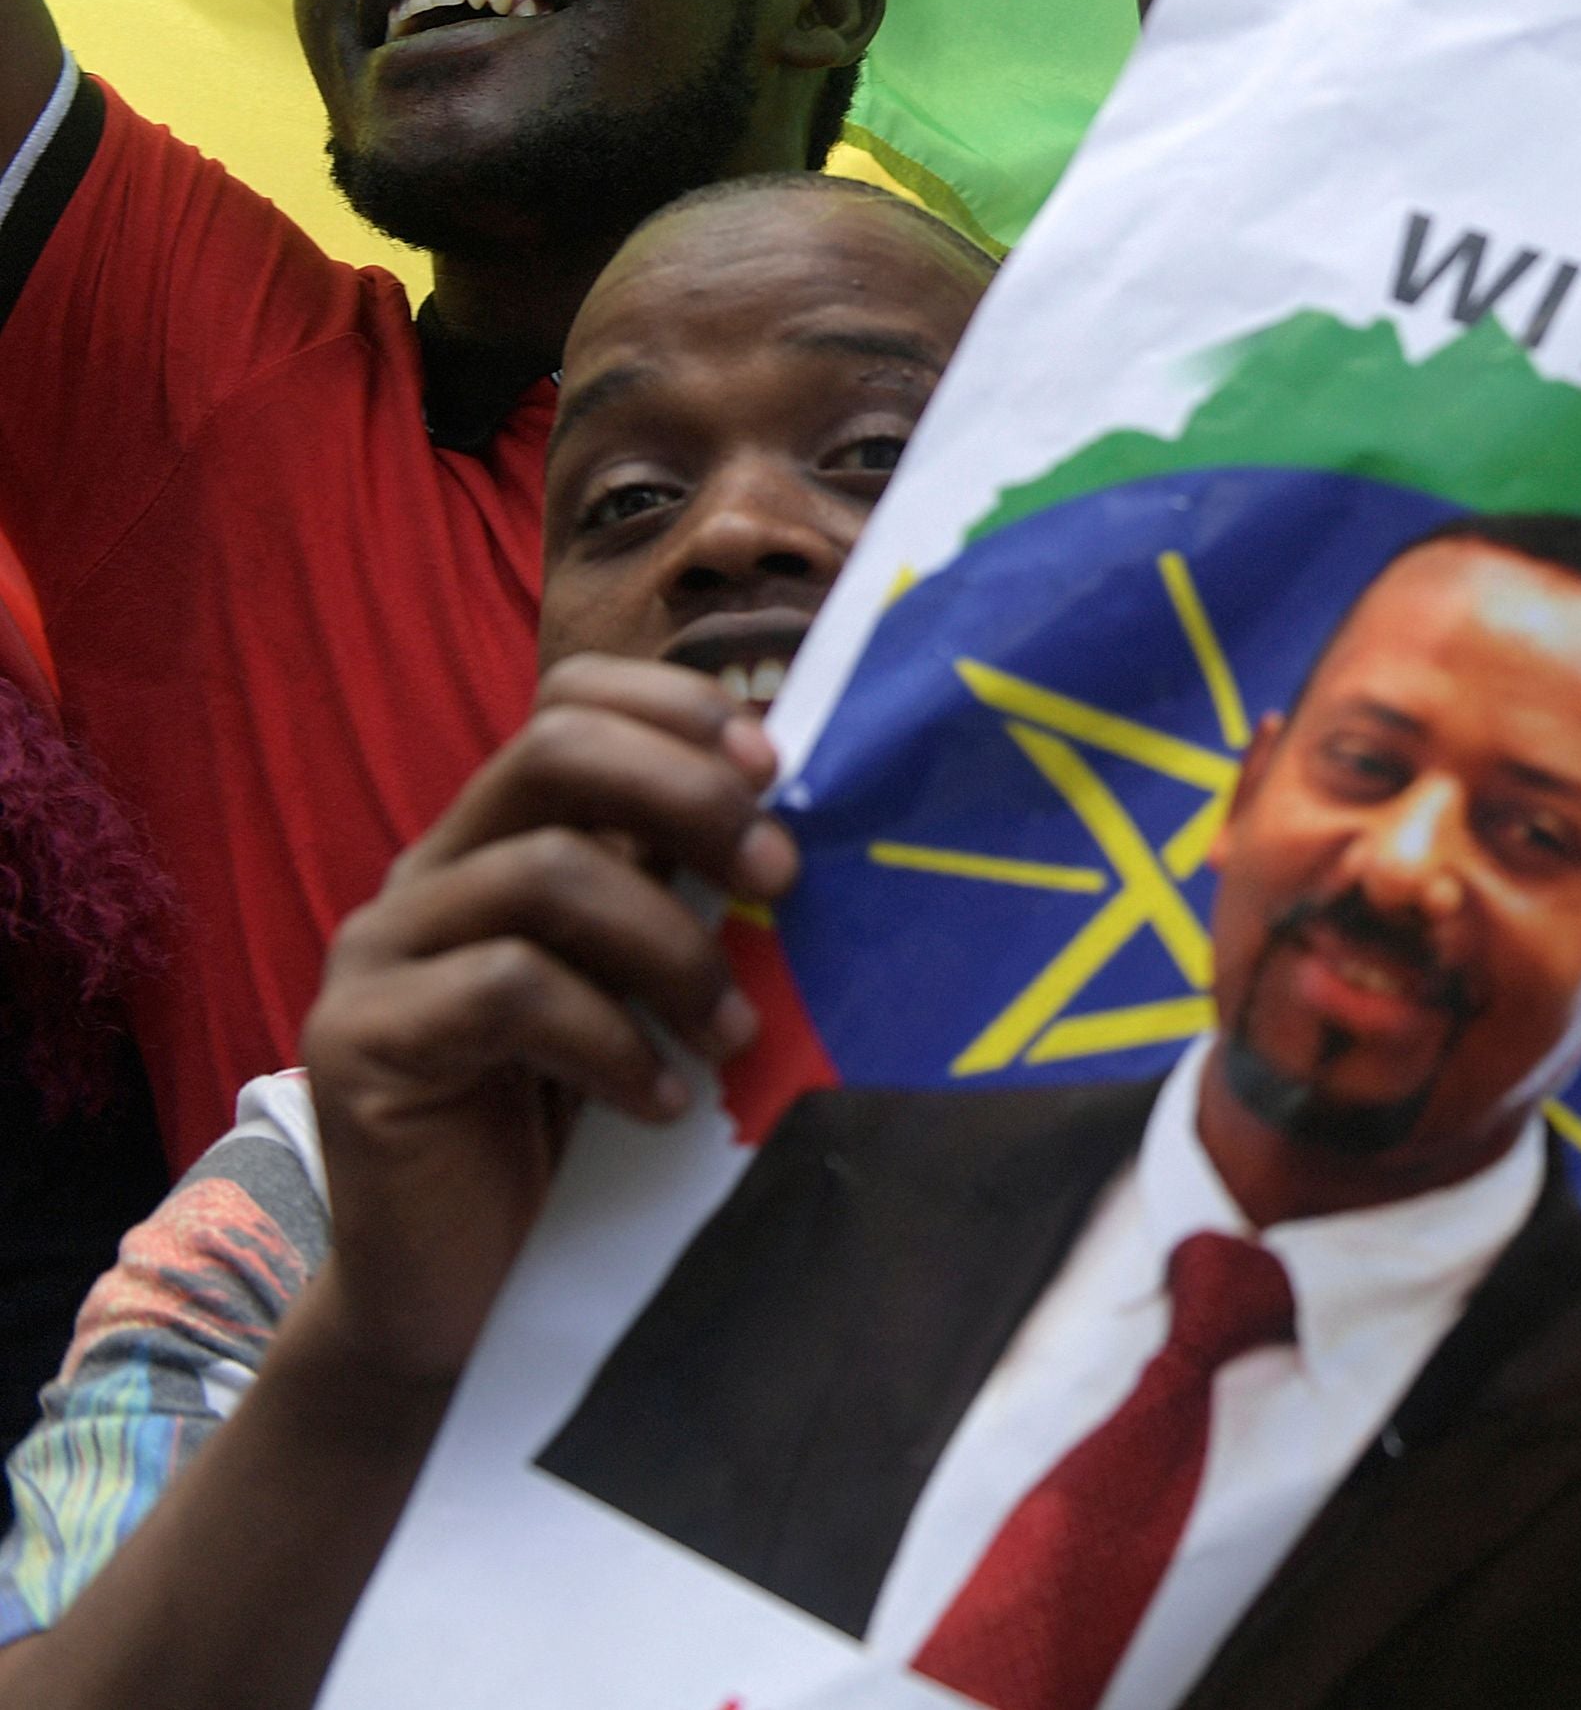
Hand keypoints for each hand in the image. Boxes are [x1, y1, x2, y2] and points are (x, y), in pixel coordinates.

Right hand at [297, 658, 798, 1390]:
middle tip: (781, 880)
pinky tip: (660, 1102)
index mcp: (502, 837)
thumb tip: (807, 823)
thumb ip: (689, 898)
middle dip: (690, 799)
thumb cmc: (584, 1134)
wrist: (463, 1294)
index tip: (776, 769)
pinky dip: (611, 1041)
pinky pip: (506, 991)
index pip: (571, 700)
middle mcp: (431, 873)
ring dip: (672, 945)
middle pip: (554, 749)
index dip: (676, 709)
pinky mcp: (358, 1043)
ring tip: (732, 1034)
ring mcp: (381, 952)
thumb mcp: (650, 990)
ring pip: (547, 871)